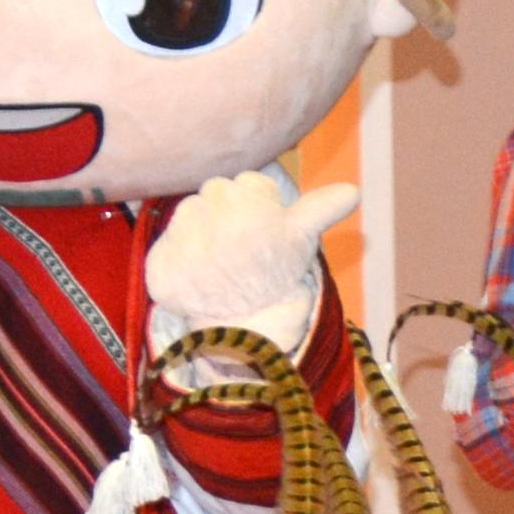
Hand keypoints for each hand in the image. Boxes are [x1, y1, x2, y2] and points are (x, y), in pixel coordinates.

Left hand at [145, 168, 345, 348]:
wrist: (250, 329)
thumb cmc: (278, 275)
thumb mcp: (303, 238)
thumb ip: (322, 208)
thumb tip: (352, 191)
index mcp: (248, 201)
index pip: (245, 184)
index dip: (255, 205)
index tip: (263, 233)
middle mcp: (212, 213)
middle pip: (213, 195)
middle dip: (225, 215)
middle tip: (241, 248)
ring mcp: (181, 239)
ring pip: (186, 217)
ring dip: (198, 234)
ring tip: (219, 264)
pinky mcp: (160, 266)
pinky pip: (164, 249)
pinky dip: (177, 261)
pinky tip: (199, 277)